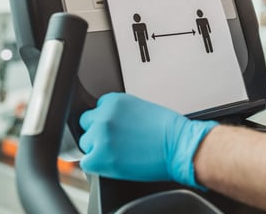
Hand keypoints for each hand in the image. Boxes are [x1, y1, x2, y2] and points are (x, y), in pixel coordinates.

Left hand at [79, 92, 217, 187]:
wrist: (178, 147)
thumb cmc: (168, 131)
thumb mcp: (140, 109)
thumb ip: (119, 113)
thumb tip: (110, 124)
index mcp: (114, 100)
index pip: (97, 109)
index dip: (106, 121)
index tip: (116, 129)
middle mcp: (104, 115)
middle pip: (87, 124)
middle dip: (98, 133)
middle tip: (117, 142)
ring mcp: (100, 135)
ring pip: (86, 143)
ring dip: (98, 149)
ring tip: (119, 153)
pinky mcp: (100, 156)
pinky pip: (86, 162)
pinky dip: (97, 165)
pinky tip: (114, 163)